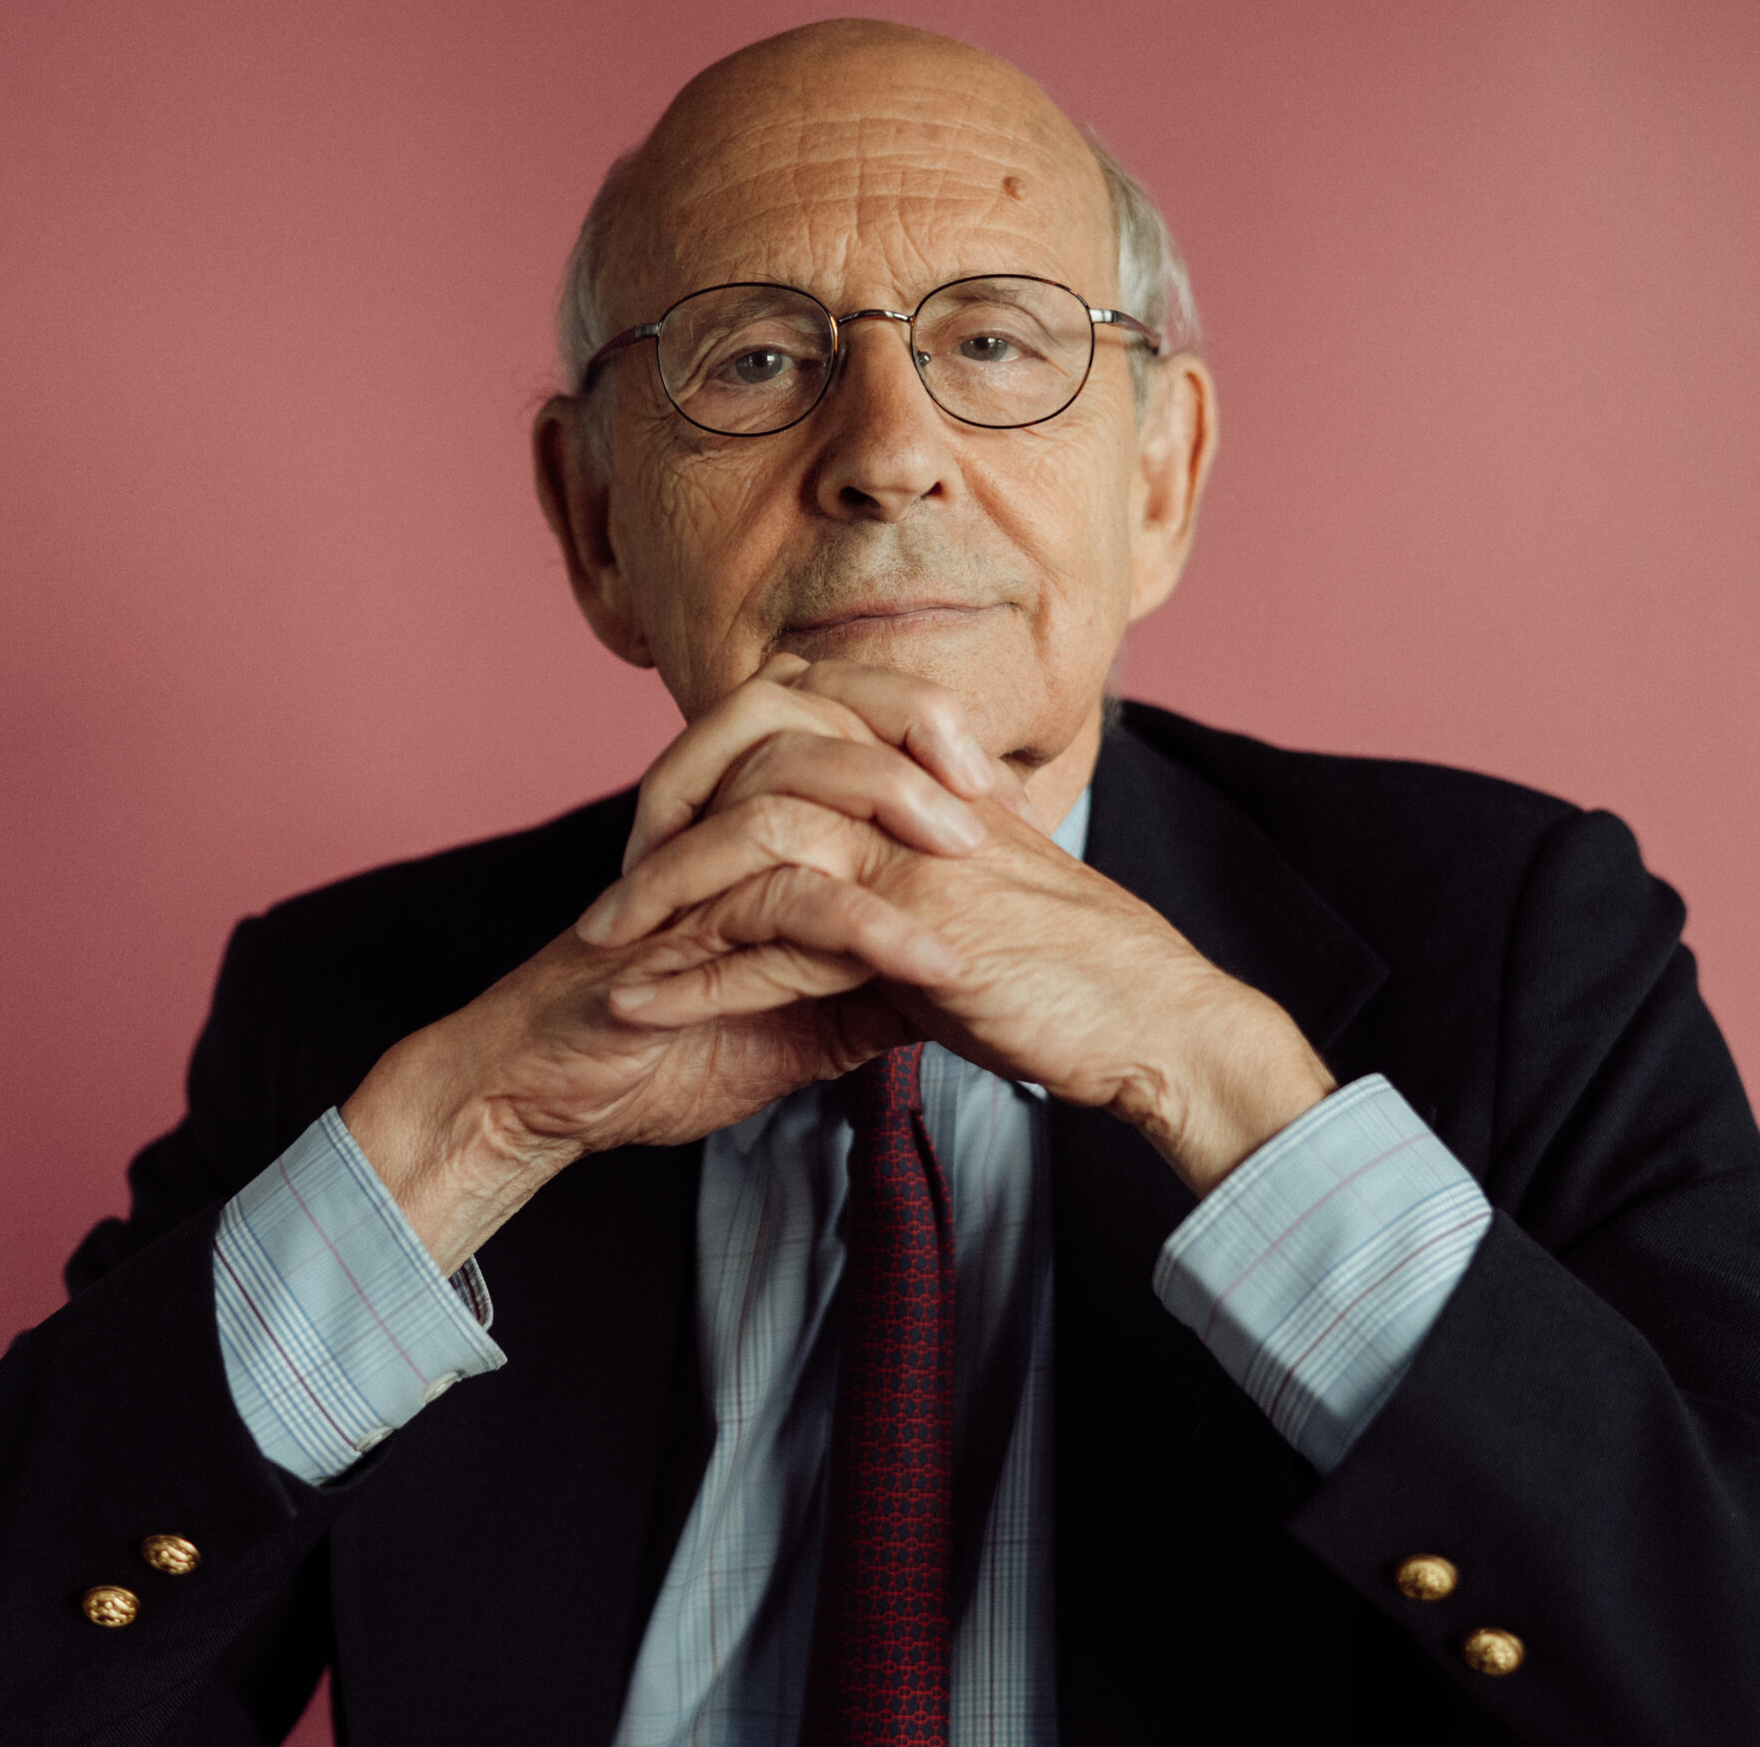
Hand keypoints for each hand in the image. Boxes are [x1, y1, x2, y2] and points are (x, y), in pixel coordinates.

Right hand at [341, 656, 1014, 1270]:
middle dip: (914, 739)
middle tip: (999, 801)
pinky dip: (866, 927)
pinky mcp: (678, 931)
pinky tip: (933, 965)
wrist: (556, 1096)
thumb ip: (867, 982)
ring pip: (794, 788)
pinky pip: (782, 904)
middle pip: (814, 711)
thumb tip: (959, 981)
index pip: (834, 719)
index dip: (919, 729)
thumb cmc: (666, 1046)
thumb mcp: (798, 1013)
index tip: (1004, 790)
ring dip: (896, 815)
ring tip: (976, 858)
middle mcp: (712, 823)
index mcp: (743, 822)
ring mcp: (690, 870)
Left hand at [588, 668, 1334, 1197]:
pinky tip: (646, 1008)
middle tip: (606, 900)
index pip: (787, 740)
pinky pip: (777, 943)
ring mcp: (910, 859)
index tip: (655, 848)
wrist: (1157, 1018)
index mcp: (922, 780)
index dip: (706, 785)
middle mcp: (909, 801)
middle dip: (662, 836)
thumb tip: (840, 888)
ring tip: (601, 957)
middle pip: (748, 778)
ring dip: (664, 905)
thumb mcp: (981, 893)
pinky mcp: (912, 934)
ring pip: (750, 849)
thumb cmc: (1074, 967)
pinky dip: (700, 978)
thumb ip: (910, 868)